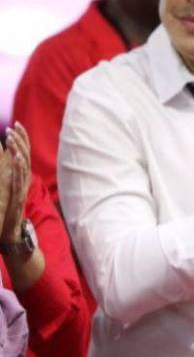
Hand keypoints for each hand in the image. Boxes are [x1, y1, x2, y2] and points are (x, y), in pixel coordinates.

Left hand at [1, 123, 30, 241]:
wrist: (11, 232)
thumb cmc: (7, 210)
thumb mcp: (6, 188)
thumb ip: (7, 174)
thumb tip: (6, 159)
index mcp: (22, 177)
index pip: (24, 153)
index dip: (22, 138)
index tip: (17, 124)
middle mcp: (24, 180)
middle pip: (25, 156)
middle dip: (19, 140)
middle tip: (12, 127)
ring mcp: (22, 188)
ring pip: (23, 166)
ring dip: (17, 150)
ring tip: (11, 138)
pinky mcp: (18, 197)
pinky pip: (19, 179)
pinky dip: (19, 167)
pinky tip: (17, 157)